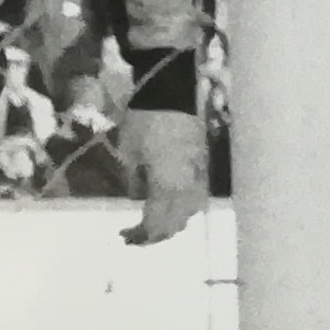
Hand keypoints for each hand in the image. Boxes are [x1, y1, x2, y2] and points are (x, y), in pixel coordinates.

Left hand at [115, 108, 208, 245]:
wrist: (172, 93)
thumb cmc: (143, 122)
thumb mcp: (129, 155)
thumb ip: (134, 183)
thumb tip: (139, 196)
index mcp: (167, 187)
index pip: (156, 224)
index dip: (141, 235)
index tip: (125, 236)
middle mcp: (188, 188)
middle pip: (176, 224)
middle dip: (156, 234)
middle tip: (137, 234)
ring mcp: (200, 177)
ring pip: (190, 212)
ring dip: (173, 221)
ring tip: (154, 219)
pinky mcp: (204, 166)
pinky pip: (197, 196)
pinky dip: (183, 206)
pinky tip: (170, 201)